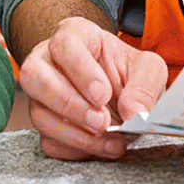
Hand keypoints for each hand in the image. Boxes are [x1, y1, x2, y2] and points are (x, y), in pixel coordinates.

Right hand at [18, 16, 166, 160]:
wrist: (123, 93)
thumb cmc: (128, 71)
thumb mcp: (148, 70)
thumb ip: (144, 87)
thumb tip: (134, 113)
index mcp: (73, 35)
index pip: (63, 44)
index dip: (80, 70)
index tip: (103, 95)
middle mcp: (47, 60)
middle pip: (35, 77)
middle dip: (69, 104)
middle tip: (102, 122)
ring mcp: (41, 94)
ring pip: (38, 113)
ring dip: (73, 132)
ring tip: (108, 139)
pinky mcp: (46, 122)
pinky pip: (48, 140)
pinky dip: (74, 148)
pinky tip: (100, 147)